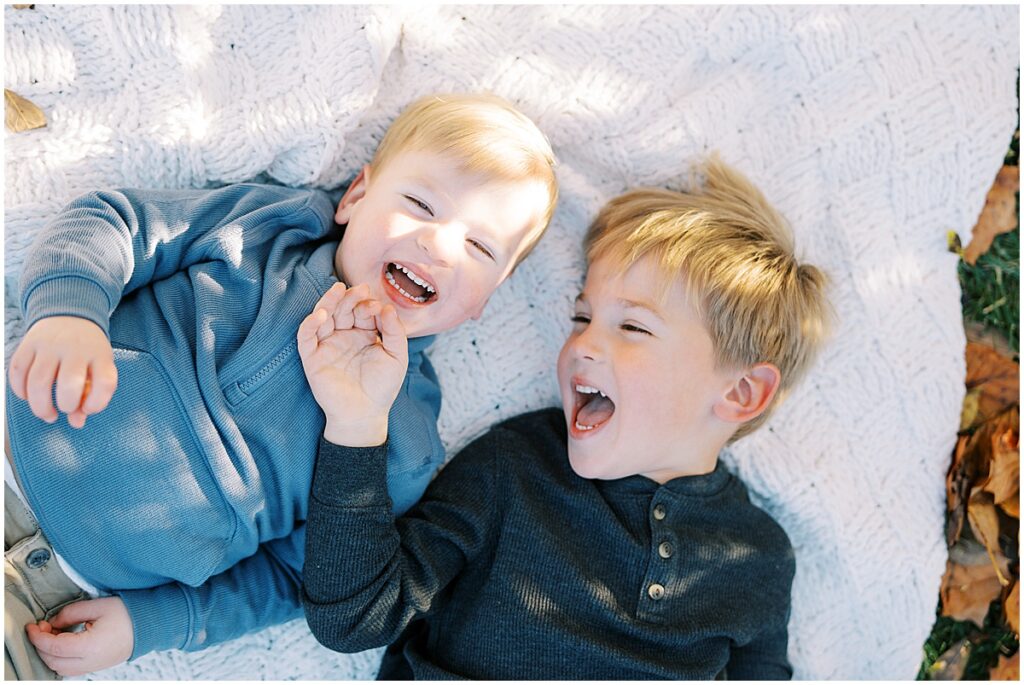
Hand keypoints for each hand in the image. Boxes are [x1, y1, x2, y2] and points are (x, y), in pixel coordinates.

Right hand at [8, 316, 117, 428]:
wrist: (70, 314)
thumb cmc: (88, 351)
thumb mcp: (99, 367)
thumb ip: (91, 396)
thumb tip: (76, 423)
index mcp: (100, 355)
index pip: (105, 383)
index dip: (97, 404)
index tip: (88, 410)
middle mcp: (75, 349)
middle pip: (69, 384)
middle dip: (66, 406)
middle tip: (63, 411)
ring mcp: (49, 345)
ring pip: (38, 382)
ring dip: (40, 406)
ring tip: (47, 414)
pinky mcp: (28, 344)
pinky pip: (17, 372)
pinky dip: (20, 391)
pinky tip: (28, 396)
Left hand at [25, 596, 133, 675]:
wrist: (151, 624)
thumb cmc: (127, 613)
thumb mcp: (98, 606)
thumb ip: (70, 613)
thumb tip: (52, 622)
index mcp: (90, 646)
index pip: (53, 647)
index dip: (37, 637)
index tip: (31, 625)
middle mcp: (90, 661)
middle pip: (52, 661)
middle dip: (41, 645)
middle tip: (42, 626)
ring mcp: (94, 666)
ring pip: (59, 668)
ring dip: (49, 654)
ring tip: (53, 634)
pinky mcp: (97, 666)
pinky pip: (70, 669)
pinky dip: (59, 658)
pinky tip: (62, 643)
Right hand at [297, 282, 408, 446]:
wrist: (365, 414)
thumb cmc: (382, 387)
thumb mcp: (397, 356)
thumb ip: (395, 331)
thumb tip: (388, 307)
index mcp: (364, 334)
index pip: (362, 311)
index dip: (368, 304)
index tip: (378, 304)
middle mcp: (344, 336)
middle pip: (342, 309)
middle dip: (351, 297)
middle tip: (361, 289)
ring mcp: (327, 346)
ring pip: (322, 317)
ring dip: (329, 302)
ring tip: (339, 290)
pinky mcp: (312, 358)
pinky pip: (306, 337)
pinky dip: (310, 324)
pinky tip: (321, 315)